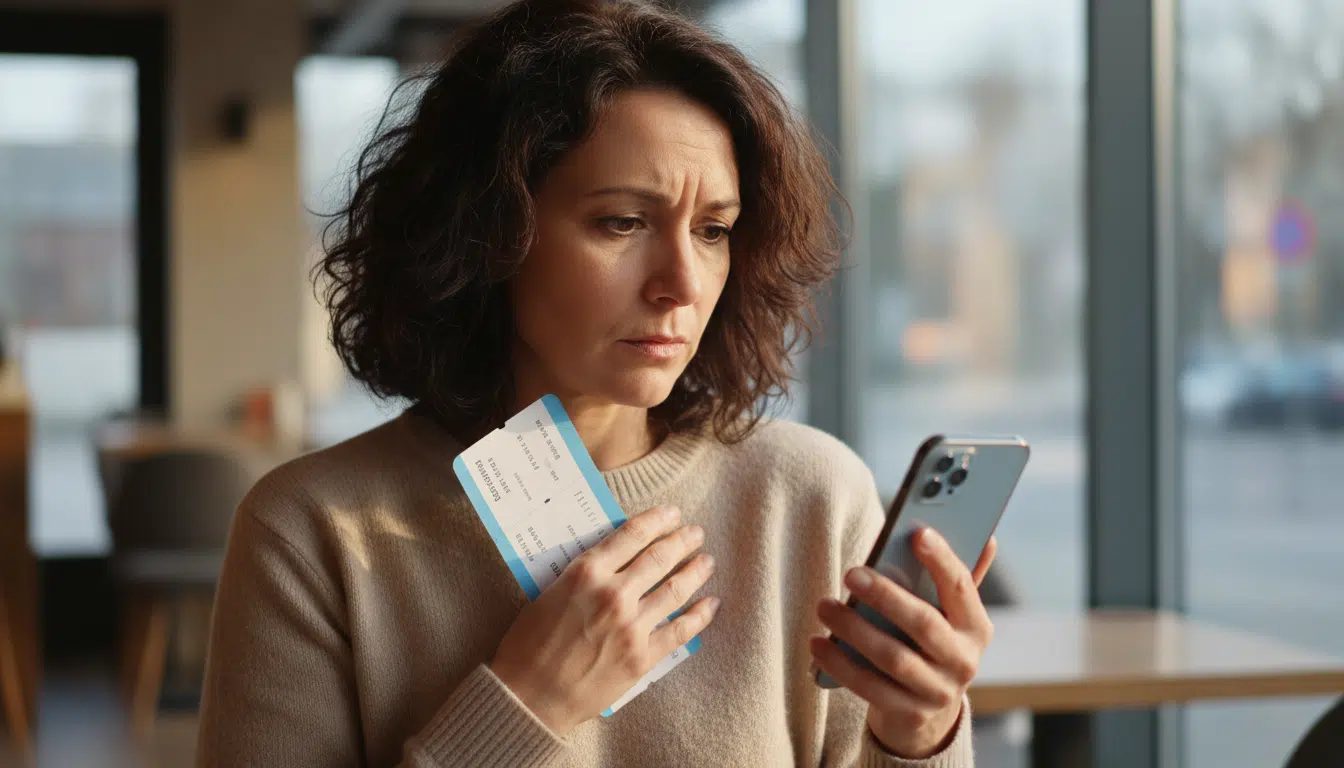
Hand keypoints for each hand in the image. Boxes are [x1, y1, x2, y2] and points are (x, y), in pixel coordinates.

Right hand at [490, 504, 718, 735]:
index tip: (672, 513)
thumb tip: (615, 557)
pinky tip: (711, 604)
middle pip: (659, 558)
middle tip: (696, 533)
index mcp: (586, 573)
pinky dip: (700, 615)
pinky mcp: (642, 657)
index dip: (657, 520)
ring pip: (675, 589)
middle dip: (682, 541)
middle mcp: (614, 594)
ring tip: (706, 561)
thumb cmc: (529, 644)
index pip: (632, 535)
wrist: (530, 696)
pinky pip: (680, 630)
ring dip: (696, 571)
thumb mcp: (550, 592)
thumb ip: (584, 574)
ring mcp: (631, 626)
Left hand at [810, 530, 996, 758]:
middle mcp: (963, 661)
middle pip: (923, 624)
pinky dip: (840, 664)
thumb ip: (957, 578)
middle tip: (851, 573)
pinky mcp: (910, 714)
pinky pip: (870, 687)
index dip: (942, 560)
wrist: (927, 708)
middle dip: (886, 596)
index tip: (917, 532)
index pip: (961, 588)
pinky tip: (818, 644)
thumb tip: (986, 537)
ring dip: (854, 630)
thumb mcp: (949, 615)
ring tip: (825, 606)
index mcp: (976, 627)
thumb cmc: (930, 642)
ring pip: (893, 658)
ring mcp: (938, 692)